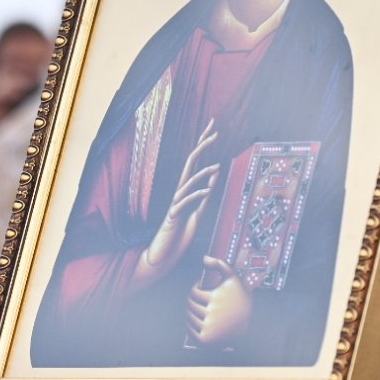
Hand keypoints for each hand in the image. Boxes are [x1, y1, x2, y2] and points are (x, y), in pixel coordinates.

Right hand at [136, 120, 218, 284]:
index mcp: (186, 188)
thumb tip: (215, 176)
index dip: (204, 142)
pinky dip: (197, 196)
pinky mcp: (173, 217)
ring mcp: (175, 203)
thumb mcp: (198, 212)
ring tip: (217, 166)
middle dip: (202, 145)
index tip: (213, 126)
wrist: (162, 253)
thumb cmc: (178, 233)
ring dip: (202, 173)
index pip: (195, 160)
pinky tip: (208, 191)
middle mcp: (180, 191)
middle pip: (190, 161)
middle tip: (214, 130)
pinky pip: (185, 203)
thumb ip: (206, 195)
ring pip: (188, 181)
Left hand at [187, 256, 252, 346]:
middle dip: (194, 301)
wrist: (247, 327)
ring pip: (189, 317)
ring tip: (203, 311)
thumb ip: (220, 264)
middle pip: (189, 305)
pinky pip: (189, 330)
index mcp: (215, 298)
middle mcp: (211, 314)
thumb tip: (204, 257)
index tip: (205, 290)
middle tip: (203, 302)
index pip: (193, 292)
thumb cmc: (239, 300)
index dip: (197, 289)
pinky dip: (192, 325)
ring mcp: (208, 328)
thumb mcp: (233, 279)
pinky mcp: (205, 340)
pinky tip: (203, 322)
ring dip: (192, 312)